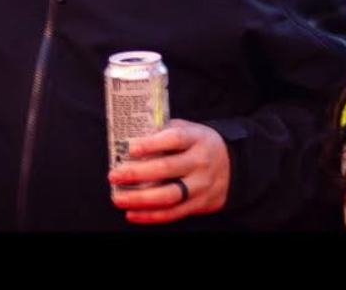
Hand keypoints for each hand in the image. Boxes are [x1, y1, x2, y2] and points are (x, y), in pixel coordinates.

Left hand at [107, 119, 230, 223]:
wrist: (231, 165)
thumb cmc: (198, 145)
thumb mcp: (188, 130)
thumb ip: (164, 133)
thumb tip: (129, 139)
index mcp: (197, 138)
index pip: (174, 139)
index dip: (152, 144)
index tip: (130, 148)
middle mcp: (201, 162)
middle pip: (167, 169)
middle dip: (137, 173)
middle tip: (114, 175)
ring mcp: (201, 185)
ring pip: (168, 195)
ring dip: (140, 199)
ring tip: (118, 198)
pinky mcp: (199, 204)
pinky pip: (173, 213)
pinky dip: (150, 216)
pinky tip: (131, 214)